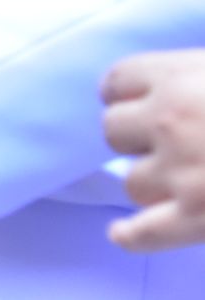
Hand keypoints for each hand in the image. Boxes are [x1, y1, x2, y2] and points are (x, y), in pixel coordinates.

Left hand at [105, 50, 204, 251]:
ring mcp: (182, 173)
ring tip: (181, 180)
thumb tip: (181, 86)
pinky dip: (132, 235)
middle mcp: (169, 122)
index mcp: (178, 78)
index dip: (127, 94)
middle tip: (168, 142)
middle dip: (137, 137)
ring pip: (132, 182)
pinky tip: (121, 233)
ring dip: (152, 182)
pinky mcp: (199, 218)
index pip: (117, 82)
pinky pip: (147, 232)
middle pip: (114, 130)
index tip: (136, 102)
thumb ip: (200, 76)